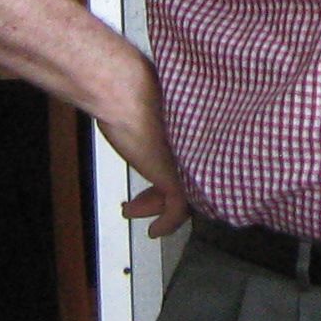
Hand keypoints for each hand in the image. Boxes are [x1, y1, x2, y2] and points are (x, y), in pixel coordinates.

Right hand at [99, 50, 190, 236]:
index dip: (173, 169)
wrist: (124, 92)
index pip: (190, 160)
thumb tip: (135, 110)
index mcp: (193, 129)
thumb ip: (152, 115)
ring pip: (183, 194)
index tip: (155, 177)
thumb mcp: (146, 105)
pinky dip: (167, 222)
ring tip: (135, 209)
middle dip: (159, 191)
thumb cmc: (130, 90)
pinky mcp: (176, 180)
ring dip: (157, 205)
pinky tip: (155, 231)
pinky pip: (178, 210)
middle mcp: (196, 148)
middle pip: (187, 177)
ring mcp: (188, 164)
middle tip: (141, 199)